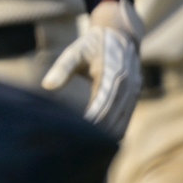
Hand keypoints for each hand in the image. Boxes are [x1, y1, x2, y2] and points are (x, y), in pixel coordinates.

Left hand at [42, 0, 143, 135]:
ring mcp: (134, 92)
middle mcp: (127, 86)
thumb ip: (62, 68)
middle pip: (112, 120)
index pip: (101, 108)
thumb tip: (47, 86)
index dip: (89, 123)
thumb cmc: (93, 43)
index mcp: (113, 75)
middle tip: (75, 148)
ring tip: (85, 149)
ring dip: (105, 136)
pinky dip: (114, 130)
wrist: (121, 33)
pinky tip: (98, 140)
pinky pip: (126, 119)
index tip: (72, 136)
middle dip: (96, 135)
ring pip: (121, 123)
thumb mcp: (76, 50)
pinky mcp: (135, 96)